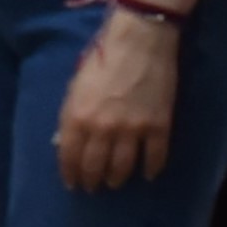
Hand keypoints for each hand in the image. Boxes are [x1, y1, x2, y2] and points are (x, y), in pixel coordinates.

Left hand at [54, 7, 181, 190]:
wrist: (140, 40)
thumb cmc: (102, 57)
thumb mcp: (75, 86)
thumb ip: (71, 115)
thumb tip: (68, 140)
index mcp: (78, 117)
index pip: (70, 157)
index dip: (71, 174)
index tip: (72, 184)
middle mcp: (103, 129)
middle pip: (95, 166)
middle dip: (92, 180)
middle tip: (93, 187)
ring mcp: (133, 130)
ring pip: (123, 167)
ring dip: (117, 179)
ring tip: (115, 182)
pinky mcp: (159, 126)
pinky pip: (155, 158)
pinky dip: (151, 169)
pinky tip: (147, 174)